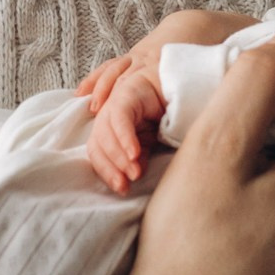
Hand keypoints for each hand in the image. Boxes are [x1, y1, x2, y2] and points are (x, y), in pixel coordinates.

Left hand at [85, 67, 165, 192]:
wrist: (178, 86)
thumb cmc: (160, 112)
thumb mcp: (147, 140)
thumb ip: (138, 156)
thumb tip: (132, 175)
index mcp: (107, 128)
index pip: (97, 153)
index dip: (107, 172)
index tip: (121, 188)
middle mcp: (105, 115)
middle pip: (96, 145)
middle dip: (110, 168)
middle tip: (125, 185)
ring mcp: (113, 102)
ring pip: (105, 133)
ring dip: (119, 157)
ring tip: (134, 173)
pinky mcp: (126, 94)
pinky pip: (120, 119)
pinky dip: (125, 138)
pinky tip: (134, 154)